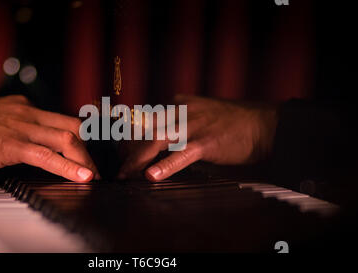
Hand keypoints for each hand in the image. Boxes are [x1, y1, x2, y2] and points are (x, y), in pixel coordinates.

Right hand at [0, 95, 99, 181]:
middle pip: (72, 125)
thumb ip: (16, 125)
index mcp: (24, 107)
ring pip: (66, 138)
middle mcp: (28, 113)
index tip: (86, 149)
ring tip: (92, 175)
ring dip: (84, 159)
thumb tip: (29, 141)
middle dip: (88, 147)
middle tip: (93, 165)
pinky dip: (68, 167)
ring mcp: (22, 127)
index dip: (78, 135)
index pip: (61, 119)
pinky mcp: (13, 145)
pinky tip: (82, 177)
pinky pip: (47, 156)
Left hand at [118, 95, 277, 180]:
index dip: (127, 134)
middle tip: (119, 166)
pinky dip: (165, 166)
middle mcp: (181, 111)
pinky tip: (152, 176)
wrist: (264, 125)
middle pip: (144, 128)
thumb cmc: (232, 123)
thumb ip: (179, 120)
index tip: (119, 148)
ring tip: (125, 174)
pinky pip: (181, 154)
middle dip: (126, 148)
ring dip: (137, 158)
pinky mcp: (206, 142)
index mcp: (177, 103)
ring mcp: (193, 125)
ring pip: (156, 140)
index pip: (144, 117)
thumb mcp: (200, 114)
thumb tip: (158, 136)